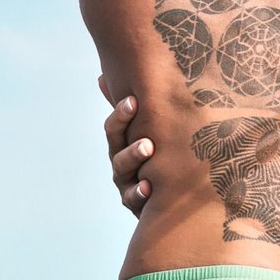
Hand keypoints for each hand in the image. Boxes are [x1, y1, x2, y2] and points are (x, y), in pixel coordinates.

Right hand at [98, 77, 152, 215]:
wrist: (175, 196)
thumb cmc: (159, 155)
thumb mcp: (147, 129)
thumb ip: (131, 107)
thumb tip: (103, 75)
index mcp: (123, 143)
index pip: (115, 127)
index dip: (121, 114)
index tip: (132, 100)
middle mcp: (122, 164)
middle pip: (117, 149)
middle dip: (127, 135)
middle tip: (143, 129)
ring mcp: (128, 184)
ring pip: (124, 172)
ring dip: (134, 158)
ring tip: (147, 148)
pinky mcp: (139, 204)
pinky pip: (135, 201)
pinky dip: (140, 194)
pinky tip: (148, 187)